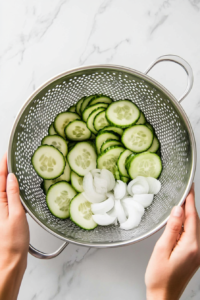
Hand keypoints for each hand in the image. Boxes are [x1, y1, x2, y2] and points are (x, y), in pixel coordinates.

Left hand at [0, 153, 28, 299]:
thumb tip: (11, 177)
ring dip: (8, 177)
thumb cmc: (13, 241)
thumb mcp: (16, 214)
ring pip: (3, 188)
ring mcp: (2, 209)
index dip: (3, 164)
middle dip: (4, 168)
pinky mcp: (6, 214)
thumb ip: (12, 195)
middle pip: (0, 182)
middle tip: (11, 156)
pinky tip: (18, 186)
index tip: (7, 153)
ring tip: (14, 166)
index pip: (0, 178)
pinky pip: (8, 196)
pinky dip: (12, 188)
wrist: (11, 259)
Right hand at [145, 184, 199, 299]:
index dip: (190, 200)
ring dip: (189, 214)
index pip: (192, 216)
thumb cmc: (159, 276)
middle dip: (190, 205)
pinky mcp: (195, 255)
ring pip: (195, 227)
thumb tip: (178, 211)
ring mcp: (198, 253)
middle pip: (196, 220)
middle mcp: (198, 249)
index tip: (190, 187)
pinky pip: (193, 234)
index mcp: (191, 246)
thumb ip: (172, 229)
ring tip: (182, 202)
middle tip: (185, 191)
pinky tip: (181, 221)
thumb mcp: (162, 249)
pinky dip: (188, 224)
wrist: (164, 296)